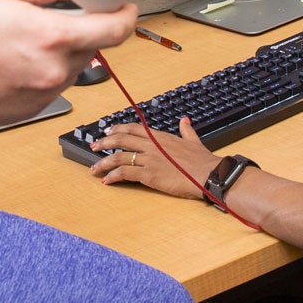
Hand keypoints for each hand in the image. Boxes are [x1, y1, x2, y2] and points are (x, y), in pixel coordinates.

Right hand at [0, 0, 134, 129]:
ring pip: (73, 66)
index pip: (116, 30)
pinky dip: (45, 69)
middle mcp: (55, 70)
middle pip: (93, 46)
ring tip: (24, 40)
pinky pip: (54, 83)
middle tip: (55, 15)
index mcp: (52, 37)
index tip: (125, 8)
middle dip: (83, 28)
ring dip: (62, 50)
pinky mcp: (35, 109)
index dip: (127, 16)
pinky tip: (15, 61)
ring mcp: (46, 94)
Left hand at [88, 116, 223, 200]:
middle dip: (104, 143)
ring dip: (103, 163)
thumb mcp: (193, 141)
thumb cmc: (202, 161)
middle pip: (121, 140)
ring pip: (118, 157)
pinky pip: (125, 173)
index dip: (118, 129)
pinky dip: (113, 176)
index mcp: (160, 137)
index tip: (108, 131)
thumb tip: (184, 121)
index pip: (133, 128)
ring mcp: (149, 159)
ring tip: (94, 169)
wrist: (208, 173)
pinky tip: (107, 181)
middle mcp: (151, 145)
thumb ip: (186, 130)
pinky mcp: (149, 174)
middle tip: (94, 146)